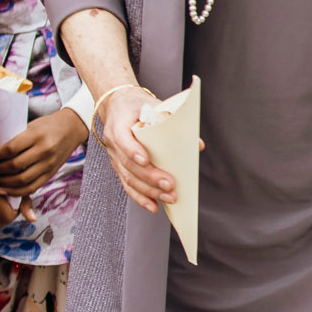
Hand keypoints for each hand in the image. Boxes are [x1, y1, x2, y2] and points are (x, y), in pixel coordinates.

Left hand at [0, 109, 87, 204]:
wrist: (72, 129)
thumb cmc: (47, 126)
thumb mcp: (28, 127)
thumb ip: (8, 141)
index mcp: (37, 135)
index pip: (10, 149)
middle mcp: (44, 150)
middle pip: (15, 166)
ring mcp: (49, 164)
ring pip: (22, 180)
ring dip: (3, 182)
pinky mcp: (51, 173)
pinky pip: (32, 187)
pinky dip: (16, 191)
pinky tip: (4, 189)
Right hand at [93, 87, 180, 214]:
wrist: (117, 105)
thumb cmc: (137, 106)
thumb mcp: (154, 106)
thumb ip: (174, 123)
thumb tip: (197, 145)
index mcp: (119, 125)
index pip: (123, 139)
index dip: (133, 151)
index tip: (146, 161)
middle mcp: (114, 144)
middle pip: (129, 165)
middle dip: (150, 178)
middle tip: (169, 185)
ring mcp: (115, 157)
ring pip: (129, 178)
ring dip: (149, 191)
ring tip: (168, 197)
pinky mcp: (119, 167)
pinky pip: (128, 185)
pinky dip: (141, 197)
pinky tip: (153, 205)